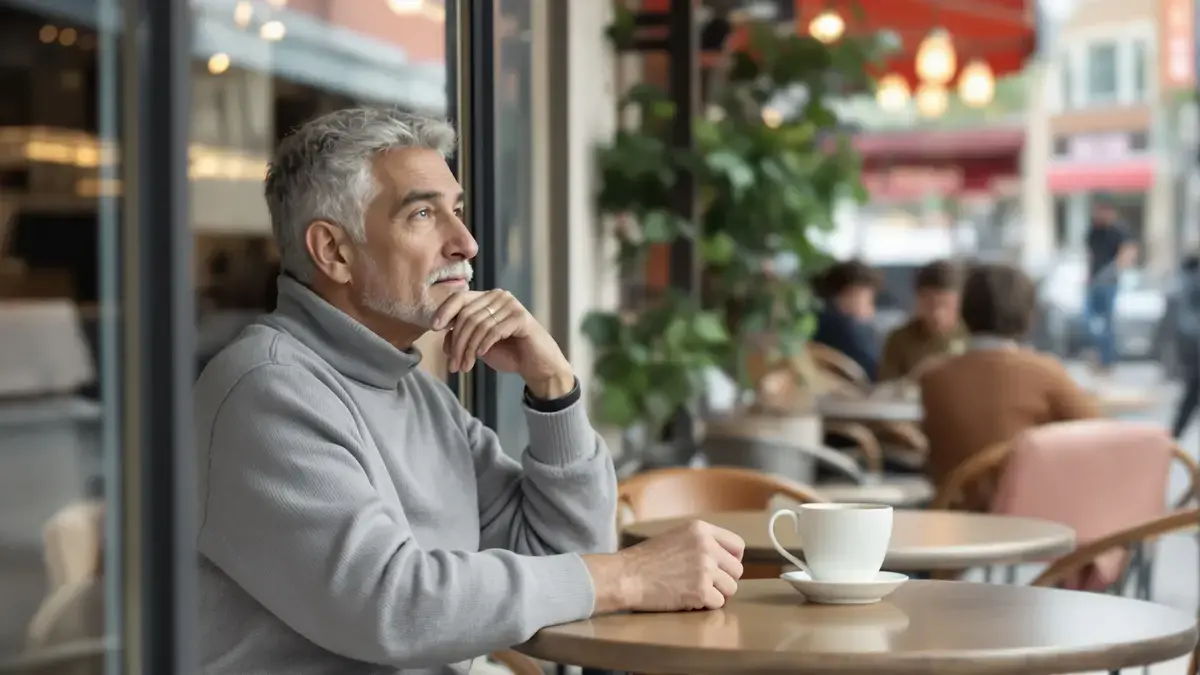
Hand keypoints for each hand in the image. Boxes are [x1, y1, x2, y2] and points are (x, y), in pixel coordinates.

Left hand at [432, 289, 572, 393]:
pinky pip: (493, 330)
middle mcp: (499, 296)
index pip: (460, 297)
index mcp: (487, 298)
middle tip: (453, 365)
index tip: (434, 328)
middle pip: (467, 315)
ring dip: (468, 349)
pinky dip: (483, 345)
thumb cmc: (508, 353)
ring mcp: (511, 305)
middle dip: (457, 342)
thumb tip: (443, 335)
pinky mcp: (521, 317)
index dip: (445, 311)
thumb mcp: (478, 345)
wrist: (536, 366)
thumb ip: (462, 336)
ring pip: (478, 325)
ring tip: (464, 367)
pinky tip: (480, 356)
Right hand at [584, 521, 744, 613]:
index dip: (732, 560)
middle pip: (737, 570)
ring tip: (695, 591)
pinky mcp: (700, 591)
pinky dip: (705, 605)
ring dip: (716, 593)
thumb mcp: (676, 536)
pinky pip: (718, 603)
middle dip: (724, 580)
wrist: (626, 576)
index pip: (737, 545)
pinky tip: (687, 599)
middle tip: (705, 584)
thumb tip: (726, 558)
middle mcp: (706, 546)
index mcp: (701, 529)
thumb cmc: (646, 559)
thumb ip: (702, 542)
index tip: (722, 568)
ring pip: (731, 588)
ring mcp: (705, 569)